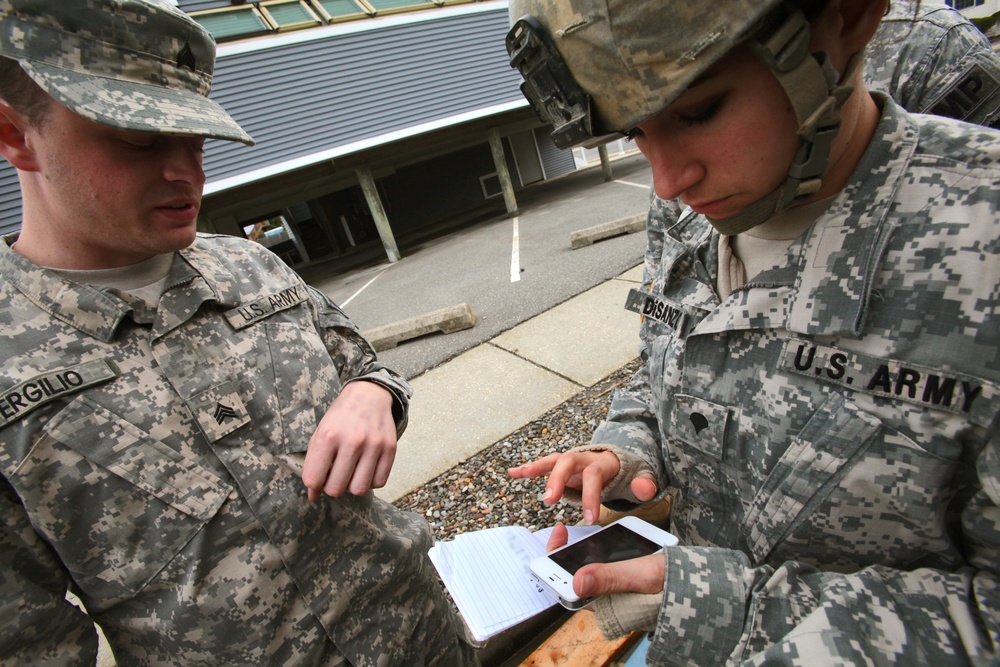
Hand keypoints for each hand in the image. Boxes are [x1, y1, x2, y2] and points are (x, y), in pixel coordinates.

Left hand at [302, 381, 396, 500]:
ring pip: (359, 490)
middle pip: (336, 488)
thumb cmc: (340, 418)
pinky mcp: (390, 448)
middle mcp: (352, 441)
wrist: (368, 396)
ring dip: (352, 486)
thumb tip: (313, 496)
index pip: (313, 479)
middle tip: (335, 475)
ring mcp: (373, 445)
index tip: (318, 477)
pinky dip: (370, 481)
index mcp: (328, 435)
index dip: (314, 484)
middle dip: (332, 487)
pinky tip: (365, 469)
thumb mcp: (320, 435)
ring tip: (351, 473)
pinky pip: (379, 483)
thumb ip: (313, 465)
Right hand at [509, 451, 657, 524]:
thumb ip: (644, 484)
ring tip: (523, 475)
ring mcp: (571, 461)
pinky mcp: (561, 467)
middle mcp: (584, 458)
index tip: (589, 518)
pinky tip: (513, 473)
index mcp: (603, 463)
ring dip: (537, 468)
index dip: (591, 495)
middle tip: (549, 501)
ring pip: (553, 460)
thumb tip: (646, 489)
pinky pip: (543, 465)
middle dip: (557, 480)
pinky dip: (528, 468)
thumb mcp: (640, 479)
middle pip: (569, 462)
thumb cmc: (626, 475)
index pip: (595, 476)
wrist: (620, 461)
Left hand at [546, 522, 664, 597]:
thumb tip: (577, 582)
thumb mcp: (640, 575)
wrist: (698, 585)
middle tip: (564, 532)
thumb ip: (610, 578)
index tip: (557, 534)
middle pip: (576, 576)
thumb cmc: (672, 584)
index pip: (567, 587)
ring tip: (581, 535)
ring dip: (585, 553)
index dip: (555, 561)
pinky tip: (604, 539)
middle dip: (568, 554)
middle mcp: (606, 600)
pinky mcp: (625, 583)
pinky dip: (602, 553)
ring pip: (591, 571)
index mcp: (604, 604)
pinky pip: (606, 568)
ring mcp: (615, 591)